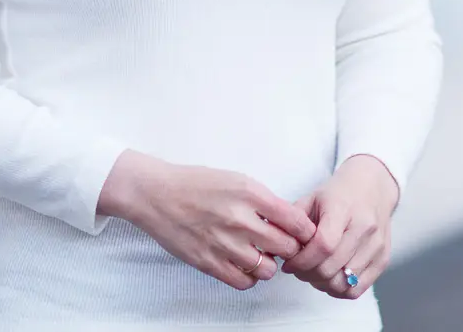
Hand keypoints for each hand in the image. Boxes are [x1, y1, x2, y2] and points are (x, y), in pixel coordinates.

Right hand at [98, 150, 316, 290]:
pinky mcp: (209, 263)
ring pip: (268, 269)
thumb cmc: (197, 184)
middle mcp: (240, 219)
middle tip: (283, 245)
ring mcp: (224, 244)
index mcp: (250, 194)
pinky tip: (244, 264)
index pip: (295, 220)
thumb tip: (289, 221)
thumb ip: (264, 201)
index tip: (304, 233)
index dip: (305, 230)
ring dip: (269, 264)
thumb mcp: (237, 180)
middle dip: (290, 248)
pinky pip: (244, 282)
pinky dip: (250, 277)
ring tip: (261, 254)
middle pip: (286, 247)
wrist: (157, 195)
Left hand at [280, 154, 399, 298]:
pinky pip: (357, 289)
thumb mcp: (311, 198)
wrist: (372, 187)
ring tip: (313, 272)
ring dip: (321, 284)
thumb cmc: (338, 194)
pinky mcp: (383, 259)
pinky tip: (330, 278)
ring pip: (342, 283)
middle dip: (307, 274)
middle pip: (331, 267)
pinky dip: (338, 290)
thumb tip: (274, 247)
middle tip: (298, 269)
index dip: (302, 261)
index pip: (323, 245)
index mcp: (343, 207)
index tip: (289, 263)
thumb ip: (293, 223)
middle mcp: (364, 227)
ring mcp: (377, 245)